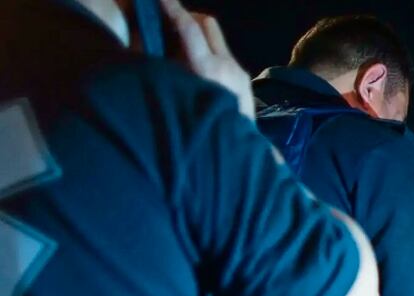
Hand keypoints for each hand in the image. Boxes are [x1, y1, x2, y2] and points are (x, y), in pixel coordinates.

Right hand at [158, 0, 253, 122]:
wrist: (242, 146)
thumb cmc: (205, 125)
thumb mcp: (181, 96)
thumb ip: (168, 70)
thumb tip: (151, 48)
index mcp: (209, 68)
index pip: (190, 29)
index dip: (173, 9)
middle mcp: (227, 64)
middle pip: (208, 24)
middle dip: (189, 17)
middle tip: (170, 21)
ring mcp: (238, 70)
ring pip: (217, 38)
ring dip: (198, 35)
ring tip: (179, 46)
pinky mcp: (244, 77)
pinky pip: (223, 54)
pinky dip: (207, 51)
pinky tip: (195, 65)